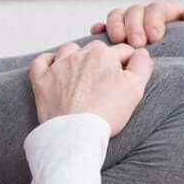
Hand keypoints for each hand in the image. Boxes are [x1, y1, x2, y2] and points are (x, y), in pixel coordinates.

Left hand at [28, 41, 152, 135]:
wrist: (76, 134)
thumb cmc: (106, 114)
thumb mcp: (135, 90)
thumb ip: (142, 66)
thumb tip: (142, 53)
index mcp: (103, 54)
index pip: (123, 51)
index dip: (129, 64)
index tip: (128, 77)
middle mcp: (79, 54)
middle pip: (96, 49)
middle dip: (103, 60)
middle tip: (107, 81)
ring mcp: (58, 66)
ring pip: (69, 50)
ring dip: (76, 57)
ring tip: (82, 74)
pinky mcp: (41, 79)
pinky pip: (41, 61)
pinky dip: (48, 62)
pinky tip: (55, 69)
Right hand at [90, 0, 183, 47]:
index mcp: (169, 14)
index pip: (158, 8)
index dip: (155, 19)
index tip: (155, 36)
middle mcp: (148, 17)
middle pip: (136, 10)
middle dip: (135, 25)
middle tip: (137, 43)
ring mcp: (132, 25)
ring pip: (119, 15)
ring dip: (117, 25)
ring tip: (119, 41)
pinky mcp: (119, 37)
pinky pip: (105, 26)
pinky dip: (101, 27)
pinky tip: (97, 32)